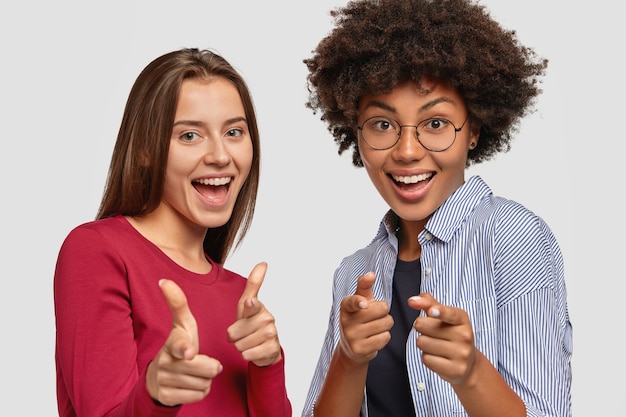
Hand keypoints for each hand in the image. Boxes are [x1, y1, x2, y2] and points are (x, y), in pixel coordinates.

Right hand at [146, 279, 222, 405]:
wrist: (159, 377)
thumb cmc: (178, 346)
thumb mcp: (181, 325)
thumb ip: (177, 303)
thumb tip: (163, 280)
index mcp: (171, 342)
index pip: (179, 345)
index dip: (185, 349)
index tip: (189, 352)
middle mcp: (165, 362)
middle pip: (206, 368)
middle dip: (210, 367)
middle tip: (200, 361)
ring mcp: (164, 381)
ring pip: (204, 383)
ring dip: (205, 379)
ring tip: (194, 373)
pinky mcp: (167, 397)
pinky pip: (198, 395)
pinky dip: (199, 391)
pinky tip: (190, 384)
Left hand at [227, 262, 281, 366]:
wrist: (265, 345)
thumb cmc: (252, 322)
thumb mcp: (247, 303)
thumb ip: (253, 284)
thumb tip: (264, 262)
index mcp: (258, 307)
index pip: (252, 305)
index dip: (249, 306)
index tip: (249, 303)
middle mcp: (267, 319)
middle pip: (235, 332)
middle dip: (234, 336)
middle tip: (242, 334)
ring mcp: (271, 334)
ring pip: (240, 345)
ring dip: (240, 346)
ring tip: (248, 341)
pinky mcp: (272, 348)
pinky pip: (247, 355)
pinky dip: (246, 355)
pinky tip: (253, 350)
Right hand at [338, 272, 392, 364]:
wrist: (351, 347)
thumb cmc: (359, 318)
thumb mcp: (360, 300)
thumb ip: (364, 286)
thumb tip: (370, 274)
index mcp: (345, 306)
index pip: (352, 301)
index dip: (359, 302)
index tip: (364, 304)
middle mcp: (345, 321)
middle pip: (382, 309)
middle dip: (385, 311)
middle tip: (375, 316)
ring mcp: (351, 336)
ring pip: (386, 324)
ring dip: (386, 324)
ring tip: (375, 327)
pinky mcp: (359, 349)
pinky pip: (385, 338)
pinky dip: (384, 336)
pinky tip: (375, 337)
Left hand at [408, 293, 476, 385]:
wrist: (468, 364)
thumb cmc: (451, 335)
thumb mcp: (444, 316)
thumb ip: (429, 303)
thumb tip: (413, 300)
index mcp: (462, 319)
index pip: (450, 313)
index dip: (439, 311)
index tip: (432, 311)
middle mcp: (465, 336)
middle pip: (424, 326)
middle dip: (421, 328)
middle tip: (431, 333)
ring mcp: (462, 354)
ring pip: (422, 343)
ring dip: (423, 344)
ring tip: (435, 345)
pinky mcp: (456, 369)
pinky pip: (426, 359)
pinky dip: (427, 358)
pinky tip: (438, 357)